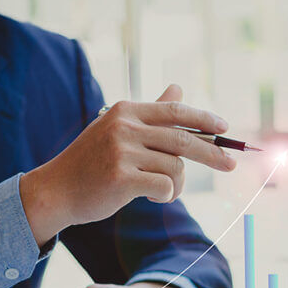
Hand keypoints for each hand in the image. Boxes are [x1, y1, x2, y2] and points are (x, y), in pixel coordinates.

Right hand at [20, 84, 236, 244]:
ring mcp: (122, 152)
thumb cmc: (91, 162)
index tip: (225, 128)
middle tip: (231, 165)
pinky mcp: (122, 178)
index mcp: (126, 111)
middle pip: (183, 138)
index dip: (204, 118)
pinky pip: (165, 187)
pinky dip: (166, 196)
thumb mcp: (117, 129)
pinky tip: (153, 198)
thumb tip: (178, 89)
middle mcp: (124, 127)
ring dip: (178, 185)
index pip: (174, 111)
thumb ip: (150, 112)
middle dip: (212, 153)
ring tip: (164, 192)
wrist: (56, 190)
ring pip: (175, 167)